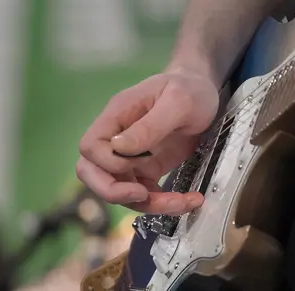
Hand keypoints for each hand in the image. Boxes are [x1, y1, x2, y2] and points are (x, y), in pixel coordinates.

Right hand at [76, 68, 219, 214]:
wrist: (204, 92)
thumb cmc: (190, 90)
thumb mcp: (178, 102)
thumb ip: (149, 125)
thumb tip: (118, 148)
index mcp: (117, 116)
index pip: (90, 146)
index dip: (107, 163)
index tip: (137, 165)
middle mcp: (118, 138)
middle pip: (92, 173)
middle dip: (115, 193)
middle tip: (145, 197)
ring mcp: (131, 156)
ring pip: (120, 190)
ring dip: (148, 204)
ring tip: (183, 202)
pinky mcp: (148, 168)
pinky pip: (145, 194)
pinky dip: (163, 203)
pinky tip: (188, 199)